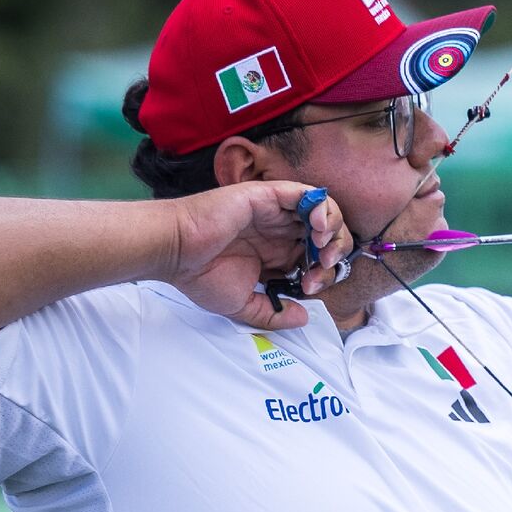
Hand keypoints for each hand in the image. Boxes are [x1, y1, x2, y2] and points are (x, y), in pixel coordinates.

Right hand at [166, 181, 352, 328]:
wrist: (177, 253)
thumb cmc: (200, 275)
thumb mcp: (242, 305)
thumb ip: (274, 314)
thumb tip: (303, 318)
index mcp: (276, 253)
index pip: (315, 256)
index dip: (322, 272)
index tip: (309, 288)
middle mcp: (279, 230)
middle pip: (324, 233)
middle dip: (333, 250)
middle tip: (323, 267)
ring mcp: (275, 212)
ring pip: (321, 210)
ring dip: (332, 228)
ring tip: (323, 247)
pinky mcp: (267, 196)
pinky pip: (305, 193)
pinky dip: (320, 206)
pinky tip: (318, 226)